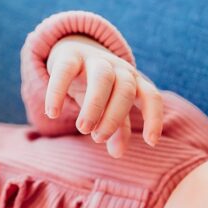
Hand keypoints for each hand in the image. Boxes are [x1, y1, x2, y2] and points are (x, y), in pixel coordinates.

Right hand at [45, 34, 163, 157]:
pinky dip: (58, 92)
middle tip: (97, 138)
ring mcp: (95, 60)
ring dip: (94, 106)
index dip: (154, 118)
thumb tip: (118, 153)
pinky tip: (53, 113)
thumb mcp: (109, 108)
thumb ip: (117, 129)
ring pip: (102, 78)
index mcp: (133, 82)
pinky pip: (66, 70)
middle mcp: (118, 68)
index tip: (151, 142)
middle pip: (125, 89)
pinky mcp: (70, 56)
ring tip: (83, 129)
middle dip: (114, 117)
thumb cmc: (97, 89)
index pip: (151, 96)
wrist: (72, 54)